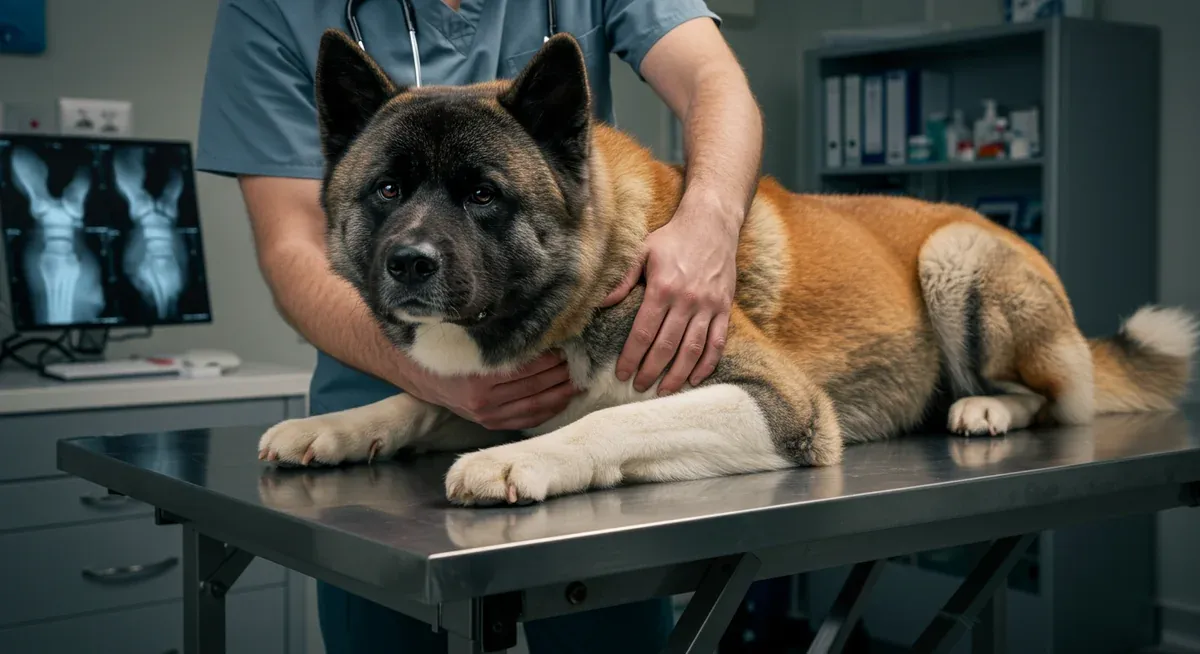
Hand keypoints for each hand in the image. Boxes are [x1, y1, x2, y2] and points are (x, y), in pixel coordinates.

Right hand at [405, 352, 578, 430]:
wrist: (418, 374)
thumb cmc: (446, 349)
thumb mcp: (469, 338)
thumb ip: (500, 337)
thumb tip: (539, 323)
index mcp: (479, 376)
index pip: (528, 367)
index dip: (551, 357)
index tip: (568, 344)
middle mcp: (484, 400)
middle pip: (536, 386)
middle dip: (562, 373)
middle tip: (582, 360)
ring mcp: (488, 415)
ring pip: (536, 406)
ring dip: (561, 393)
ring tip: (580, 380)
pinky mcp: (490, 423)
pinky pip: (527, 420)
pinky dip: (548, 410)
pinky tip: (563, 399)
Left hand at [602, 198, 738, 394]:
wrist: (711, 224)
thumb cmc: (672, 238)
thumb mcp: (642, 250)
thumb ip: (622, 278)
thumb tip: (600, 304)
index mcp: (662, 288)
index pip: (643, 332)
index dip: (631, 357)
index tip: (621, 373)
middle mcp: (687, 300)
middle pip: (666, 346)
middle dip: (651, 371)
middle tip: (639, 388)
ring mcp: (708, 306)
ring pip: (692, 349)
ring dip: (678, 374)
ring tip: (664, 391)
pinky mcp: (724, 308)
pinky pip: (717, 342)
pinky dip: (707, 364)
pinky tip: (695, 379)